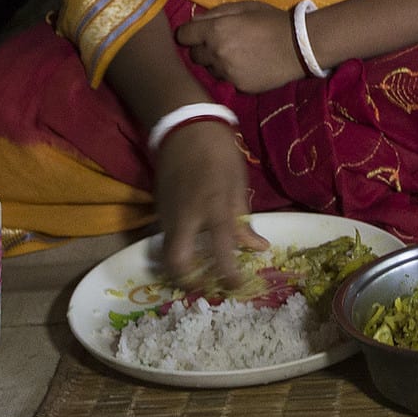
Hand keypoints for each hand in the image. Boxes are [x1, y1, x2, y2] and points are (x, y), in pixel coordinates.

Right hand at [152, 119, 266, 289]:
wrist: (185, 129)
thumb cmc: (219, 154)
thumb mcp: (238, 184)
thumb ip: (244, 220)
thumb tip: (258, 248)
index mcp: (213, 207)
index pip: (221, 250)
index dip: (229, 275)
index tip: (237, 288)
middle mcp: (186, 216)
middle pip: (176, 261)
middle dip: (188, 281)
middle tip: (206, 286)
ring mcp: (167, 214)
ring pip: (167, 252)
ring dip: (181, 267)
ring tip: (200, 273)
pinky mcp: (158, 210)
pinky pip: (166, 237)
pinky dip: (177, 249)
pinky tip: (192, 249)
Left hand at [176, 1, 301, 92]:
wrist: (299, 46)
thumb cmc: (272, 21)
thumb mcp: (244, 7)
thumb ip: (215, 13)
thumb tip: (195, 21)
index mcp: (215, 30)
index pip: (183, 35)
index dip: (189, 33)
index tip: (197, 33)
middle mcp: (216, 54)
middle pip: (193, 55)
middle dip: (202, 49)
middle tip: (220, 43)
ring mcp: (227, 73)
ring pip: (209, 69)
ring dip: (216, 63)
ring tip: (237, 55)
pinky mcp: (239, 86)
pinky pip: (226, 80)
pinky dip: (232, 74)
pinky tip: (248, 65)